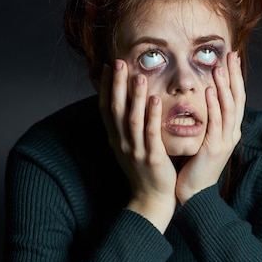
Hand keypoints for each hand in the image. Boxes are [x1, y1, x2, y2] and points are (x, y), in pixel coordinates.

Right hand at [99, 59, 176, 231]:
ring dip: (135, 97)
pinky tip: (156, 100)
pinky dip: (152, 117)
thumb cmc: (144, 170)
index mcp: (115, 139)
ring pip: (132, 120)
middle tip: (119, 62)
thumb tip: (124, 103)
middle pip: (116, 110)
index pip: (106, 108)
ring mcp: (135, 151)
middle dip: (117, 85)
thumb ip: (126, 126)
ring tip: (139, 76)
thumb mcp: (129, 146)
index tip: (108, 66)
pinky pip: (151, 134)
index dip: (106, 87)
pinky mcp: (152, 158)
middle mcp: (121, 143)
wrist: (152, 199)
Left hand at [175, 51, 245, 203]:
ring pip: (228, 108)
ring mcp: (225, 141)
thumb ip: (206, 121)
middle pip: (237, 98)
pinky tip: (209, 90)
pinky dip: (214, 105)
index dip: (234, 78)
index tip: (229, 57)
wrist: (194, 194)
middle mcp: (231, 133)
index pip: (235, 98)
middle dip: (233, 76)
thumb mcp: (204, 140)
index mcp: (229, 130)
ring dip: (224, 86)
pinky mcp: (214, 149)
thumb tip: (201, 101)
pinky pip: (215, 122)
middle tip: (230, 55)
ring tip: (219, 67)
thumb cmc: (194, 167)